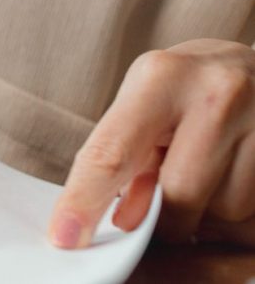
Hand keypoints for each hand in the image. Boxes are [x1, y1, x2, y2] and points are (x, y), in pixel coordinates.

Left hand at [49, 38, 254, 247]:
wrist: (254, 66)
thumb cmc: (187, 87)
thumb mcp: (144, 103)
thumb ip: (125, 159)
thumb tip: (123, 221)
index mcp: (162, 77)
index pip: (113, 152)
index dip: (85, 200)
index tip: (65, 235)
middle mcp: (217, 95)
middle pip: (178, 197)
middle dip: (164, 216)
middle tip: (160, 202)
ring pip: (225, 212)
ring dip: (208, 212)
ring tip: (207, 170)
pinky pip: (254, 217)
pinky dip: (236, 215)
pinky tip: (231, 179)